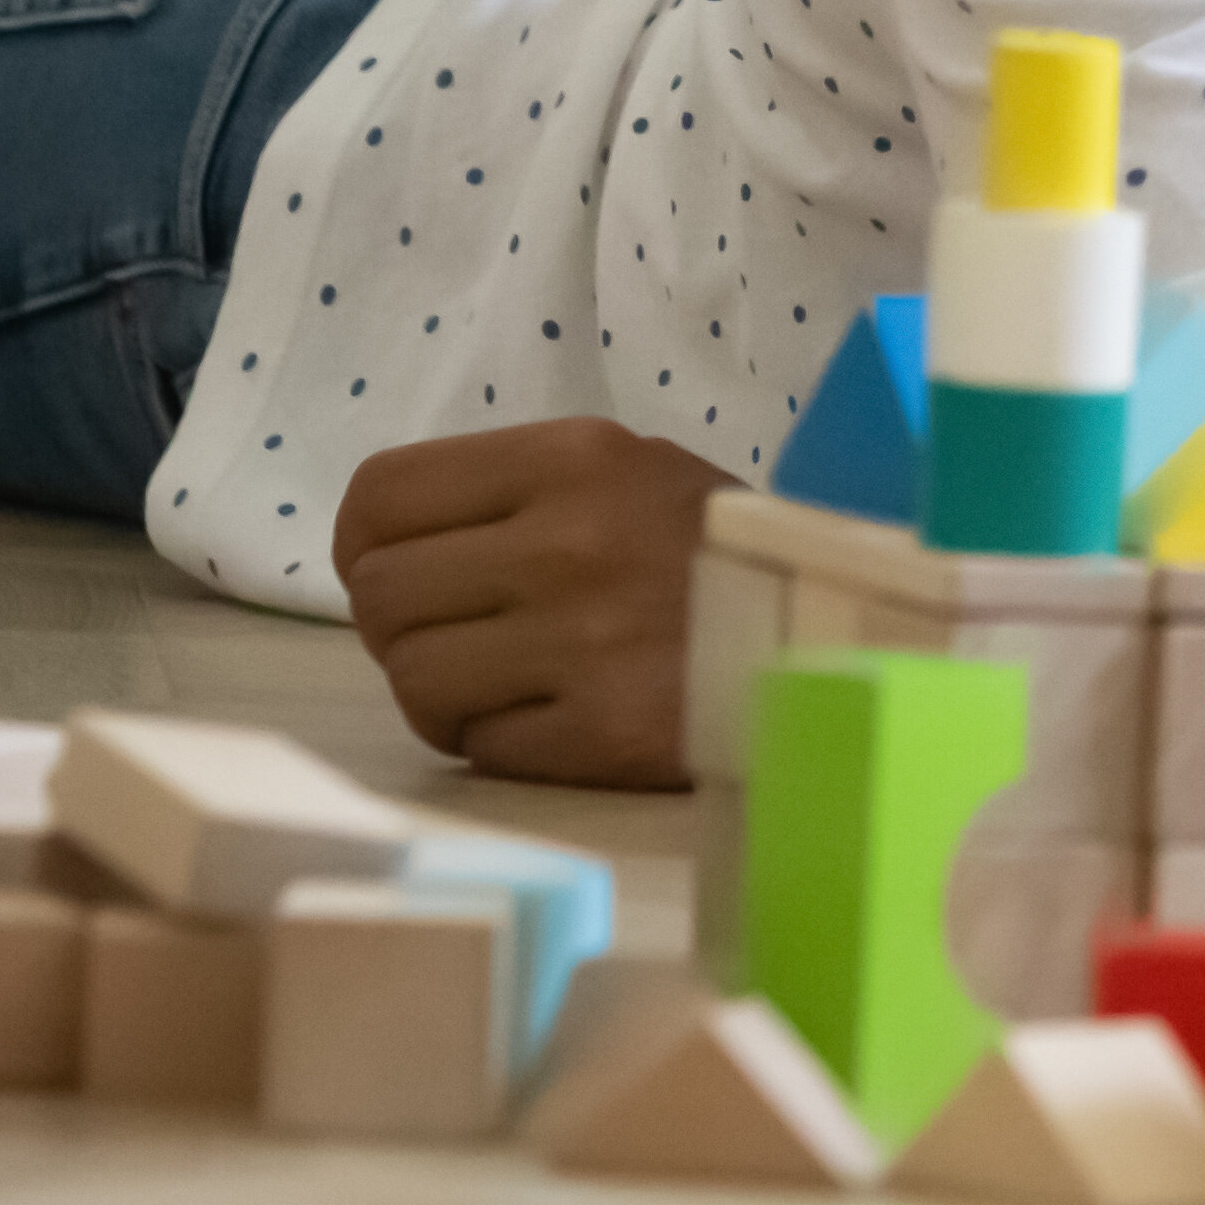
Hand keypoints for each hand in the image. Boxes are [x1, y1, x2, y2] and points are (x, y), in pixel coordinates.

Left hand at [331, 418, 732, 786]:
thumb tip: (377, 547)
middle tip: (464, 635)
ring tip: (510, 684)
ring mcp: (585, 643)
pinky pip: (475, 746)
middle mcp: (571, 541)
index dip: (366, 545)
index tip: (396, 569)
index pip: (380, 496)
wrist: (839, 634)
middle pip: (382, 596)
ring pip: (413, 680)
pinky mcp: (603, 735)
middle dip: (403, 627)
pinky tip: (558, 719)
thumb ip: (512, 492)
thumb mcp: (626, 473)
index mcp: (575, 457)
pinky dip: (499, 741)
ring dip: (444, 693)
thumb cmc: (712, 553)